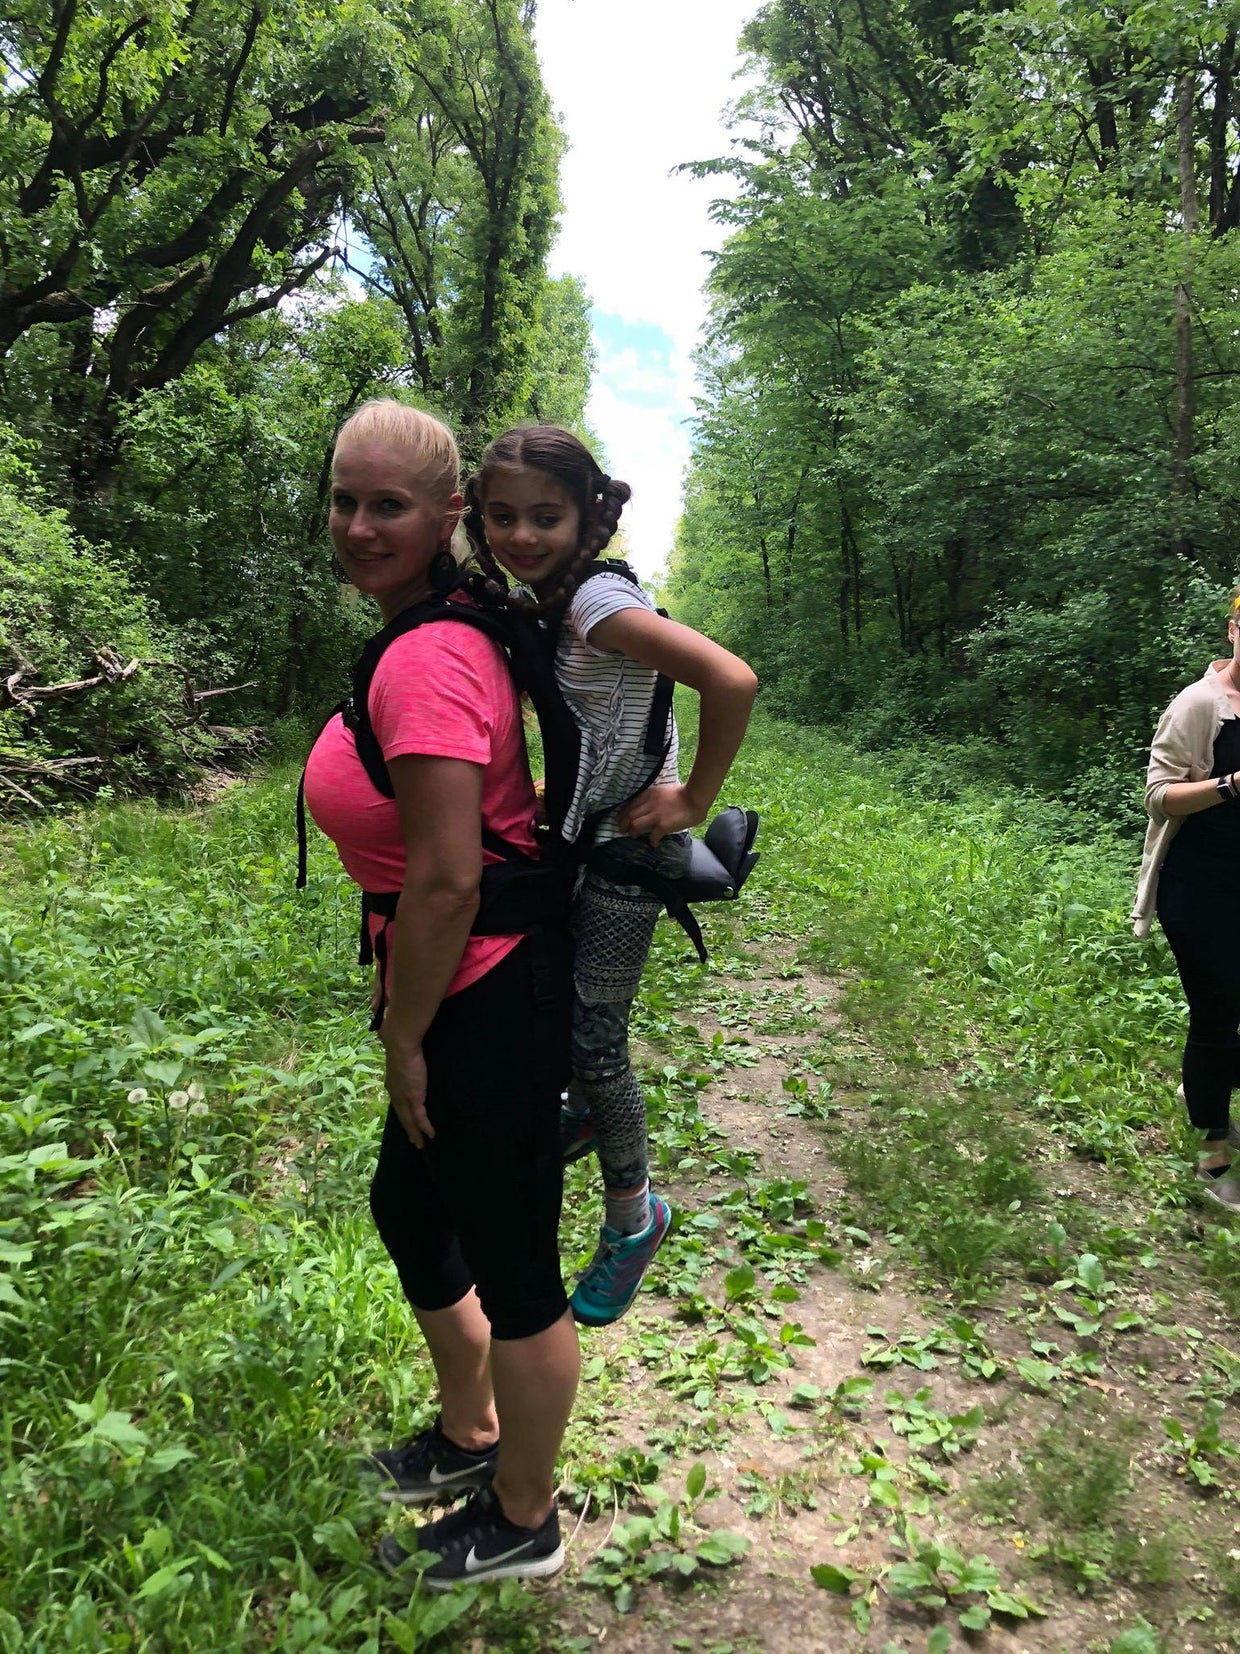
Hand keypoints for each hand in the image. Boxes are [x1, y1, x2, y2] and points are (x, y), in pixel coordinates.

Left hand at [380, 1022, 432, 1146]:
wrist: (401, 1044)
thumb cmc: (402, 1045)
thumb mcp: (401, 1056)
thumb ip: (402, 1059)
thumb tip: (401, 1050)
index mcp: (392, 1085)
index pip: (398, 1104)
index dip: (402, 1114)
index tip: (407, 1122)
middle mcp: (395, 1094)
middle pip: (402, 1117)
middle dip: (408, 1129)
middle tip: (414, 1141)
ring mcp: (404, 1097)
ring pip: (409, 1121)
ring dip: (415, 1133)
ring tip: (420, 1144)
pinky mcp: (414, 1098)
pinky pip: (419, 1117)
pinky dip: (424, 1127)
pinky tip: (430, 1134)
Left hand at [617, 782, 706, 845]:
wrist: (695, 797)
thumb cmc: (683, 794)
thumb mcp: (662, 791)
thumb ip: (653, 799)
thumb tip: (647, 809)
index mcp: (648, 794)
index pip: (629, 805)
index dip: (623, 814)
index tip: (621, 820)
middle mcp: (649, 804)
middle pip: (628, 815)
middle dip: (623, 824)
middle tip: (623, 830)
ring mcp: (655, 815)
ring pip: (635, 825)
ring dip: (632, 832)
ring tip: (633, 836)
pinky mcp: (663, 825)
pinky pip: (652, 836)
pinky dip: (652, 841)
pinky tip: (654, 843)